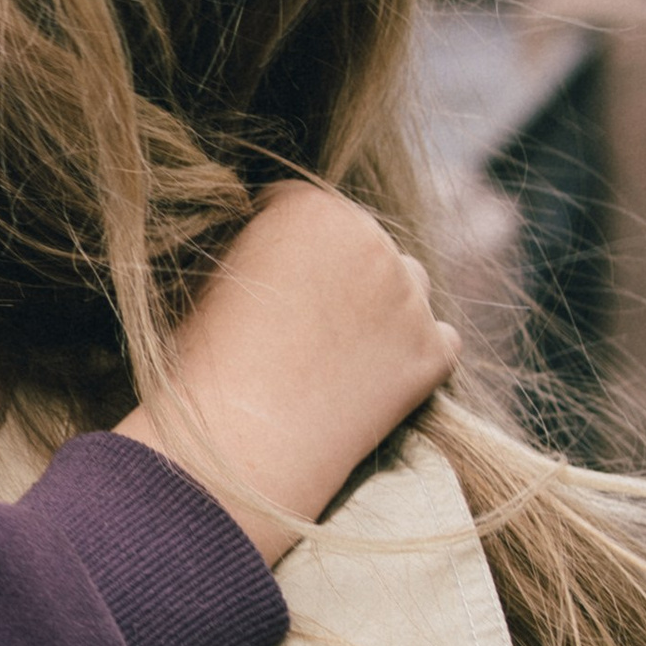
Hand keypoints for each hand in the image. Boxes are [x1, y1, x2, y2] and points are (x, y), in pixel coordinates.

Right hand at [118, 182, 458, 568]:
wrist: (241, 441)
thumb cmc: (206, 360)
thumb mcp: (213, 277)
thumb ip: (255, 245)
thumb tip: (273, 249)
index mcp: (309, 207)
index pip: (300, 204)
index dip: (278, 239)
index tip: (267, 273)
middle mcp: (370, 238)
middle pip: (360, 239)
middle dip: (336, 269)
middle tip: (304, 317)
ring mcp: (409, 296)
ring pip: (407, 282)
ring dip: (383, 303)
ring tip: (339, 347)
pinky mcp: (433, 352)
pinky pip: (439, 338)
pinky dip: (414, 351)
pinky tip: (375, 375)